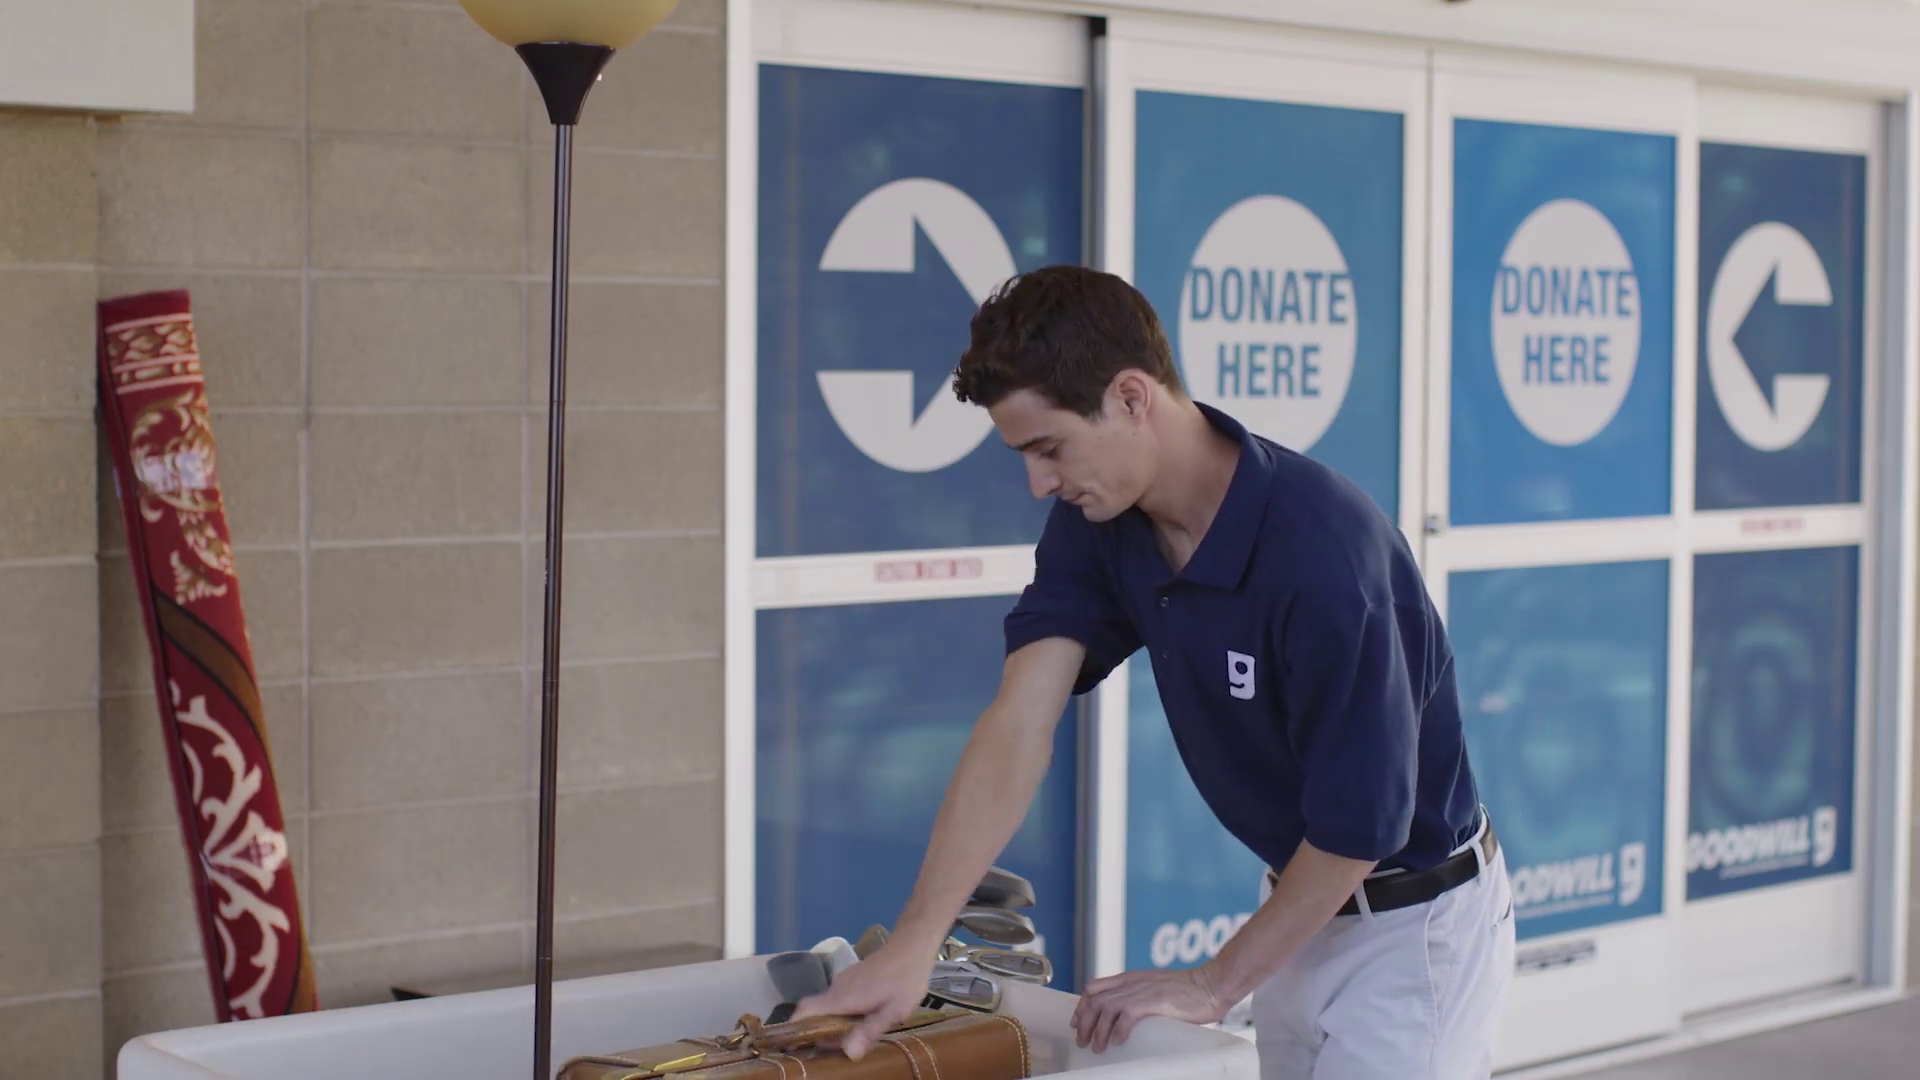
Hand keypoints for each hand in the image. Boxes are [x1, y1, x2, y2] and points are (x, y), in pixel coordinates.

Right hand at [789, 939, 933, 1060]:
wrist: (912, 947)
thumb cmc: (905, 980)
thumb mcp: (893, 1011)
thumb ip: (869, 1031)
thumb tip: (849, 1053)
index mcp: (841, 997)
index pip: (805, 1010)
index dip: (795, 1026)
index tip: (796, 1044)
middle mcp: (837, 988)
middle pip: (814, 1011)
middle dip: (817, 1031)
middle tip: (830, 1050)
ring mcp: (844, 980)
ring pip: (828, 1005)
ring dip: (832, 1022)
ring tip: (848, 1039)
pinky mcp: (853, 977)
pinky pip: (838, 998)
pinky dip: (841, 1012)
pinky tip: (860, 1020)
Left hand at [1071, 966, 1229, 1052]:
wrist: (1211, 985)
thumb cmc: (1188, 990)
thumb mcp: (1155, 986)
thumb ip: (1139, 994)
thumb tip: (1124, 1013)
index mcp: (1131, 978)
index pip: (1095, 988)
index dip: (1082, 1006)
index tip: (1077, 1022)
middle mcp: (1132, 982)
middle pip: (1095, 999)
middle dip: (1084, 1021)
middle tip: (1082, 1040)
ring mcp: (1142, 990)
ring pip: (1106, 1008)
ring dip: (1097, 1029)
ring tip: (1096, 1047)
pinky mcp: (1154, 1000)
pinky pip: (1127, 1014)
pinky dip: (1118, 1029)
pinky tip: (1117, 1041)